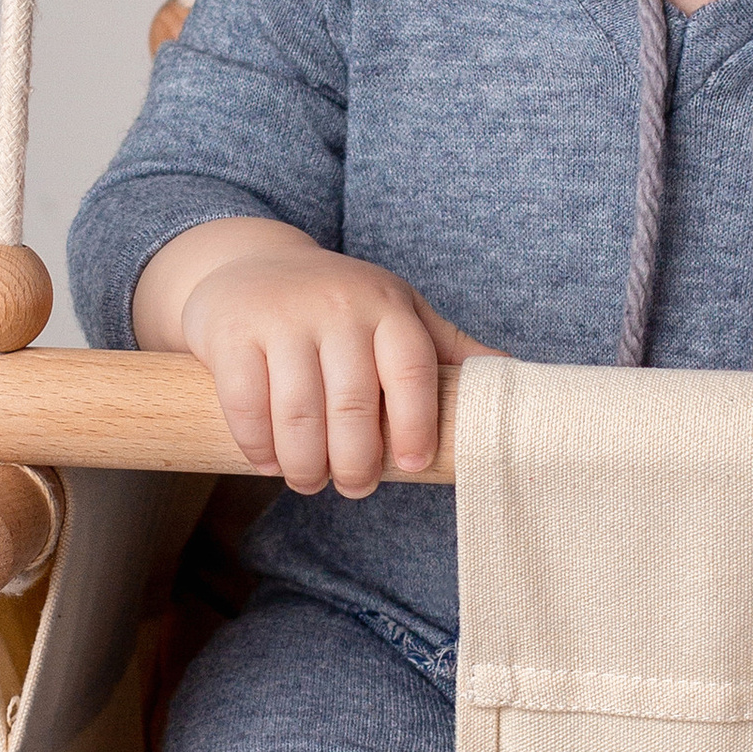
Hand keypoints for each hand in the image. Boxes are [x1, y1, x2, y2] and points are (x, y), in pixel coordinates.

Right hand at [133, 218, 484, 497]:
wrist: (251, 263)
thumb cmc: (339, 304)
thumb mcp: (398, 313)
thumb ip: (448, 350)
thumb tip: (521, 381)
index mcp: (388, 307)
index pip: (411, 370)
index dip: (415, 424)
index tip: (411, 465)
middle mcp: (338, 306)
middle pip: (353, 403)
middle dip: (355, 461)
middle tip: (355, 487)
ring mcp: (282, 317)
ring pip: (298, 411)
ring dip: (305, 463)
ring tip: (309, 481)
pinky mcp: (231, 332)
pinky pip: (245, 403)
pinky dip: (258, 445)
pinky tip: (268, 461)